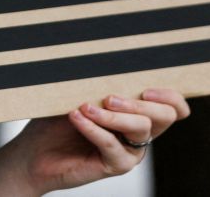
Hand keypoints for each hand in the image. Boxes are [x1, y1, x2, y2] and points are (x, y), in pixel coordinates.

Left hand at [0, 88, 189, 195]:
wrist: (34, 152)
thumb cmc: (56, 119)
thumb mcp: (78, 90)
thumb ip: (95, 76)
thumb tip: (98, 44)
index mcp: (138, 111)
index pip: (174, 106)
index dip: (171, 96)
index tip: (147, 86)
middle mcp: (140, 132)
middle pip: (164, 116)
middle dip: (142, 103)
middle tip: (111, 96)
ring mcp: (129, 151)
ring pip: (141, 130)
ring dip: (114, 116)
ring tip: (87, 106)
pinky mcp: (115, 166)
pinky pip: (112, 146)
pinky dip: (94, 128)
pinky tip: (77, 117)